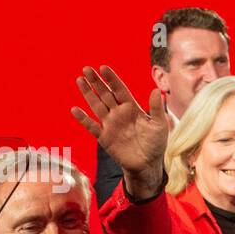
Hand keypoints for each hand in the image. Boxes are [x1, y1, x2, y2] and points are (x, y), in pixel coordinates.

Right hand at [71, 66, 167, 197]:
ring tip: (79, 80)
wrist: (148, 165)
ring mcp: (110, 124)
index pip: (119, 89)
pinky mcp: (104, 137)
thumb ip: (157, 108)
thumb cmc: (156, 144)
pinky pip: (91, 126)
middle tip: (87, 69)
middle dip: (96, 81)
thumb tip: (157, 90)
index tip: (103, 68)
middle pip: (105, 94)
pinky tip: (75, 110)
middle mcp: (118, 113)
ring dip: (87, 93)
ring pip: (96, 105)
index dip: (111, 79)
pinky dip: (83, 119)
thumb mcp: (159, 125)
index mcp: (132, 108)